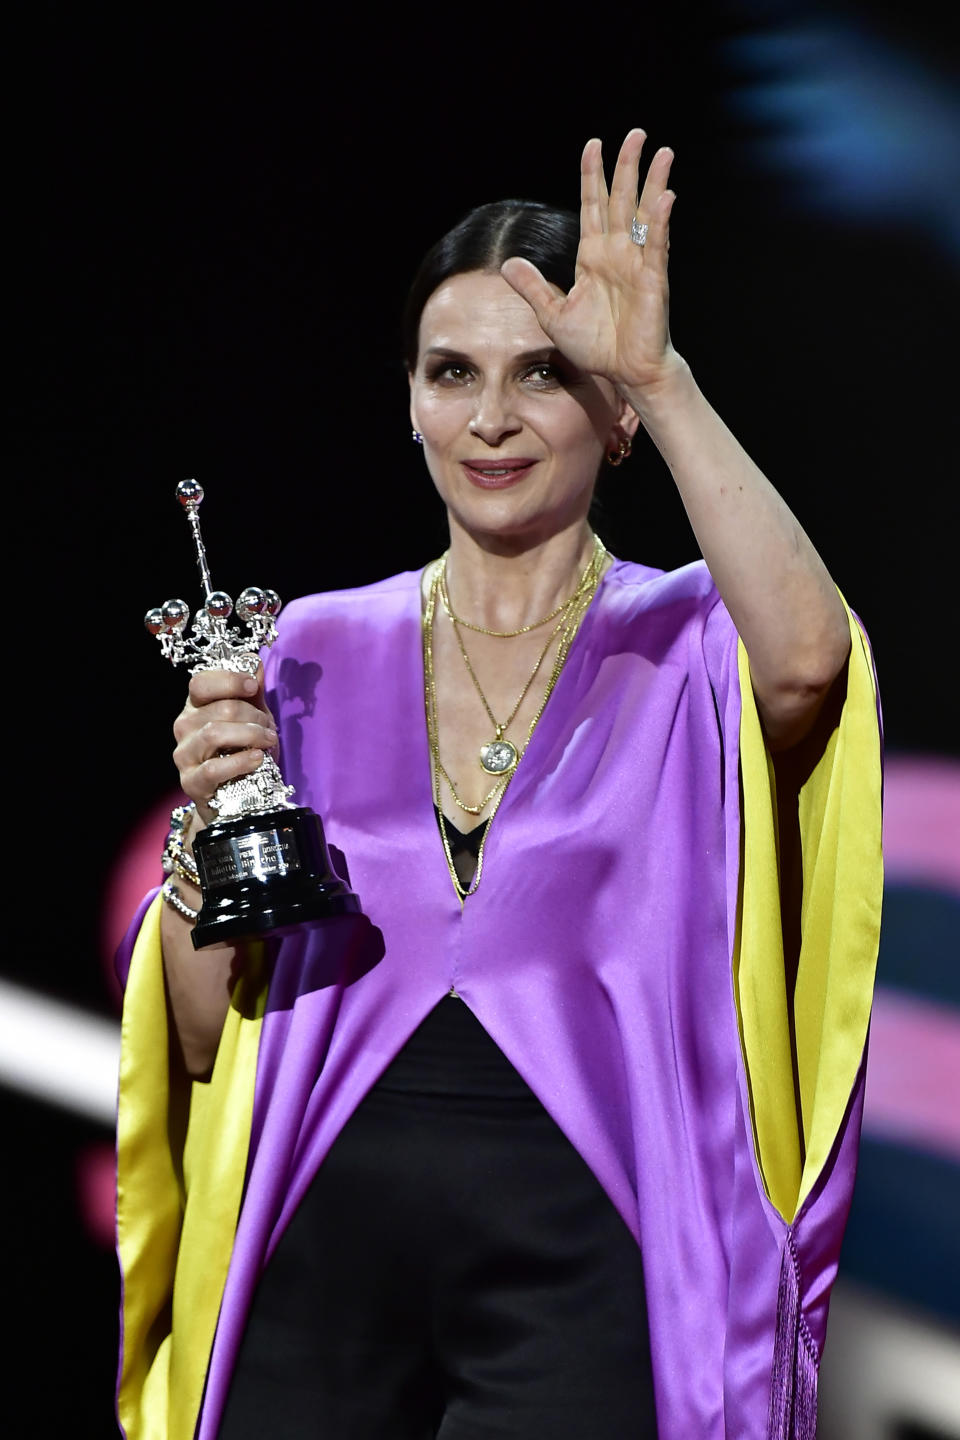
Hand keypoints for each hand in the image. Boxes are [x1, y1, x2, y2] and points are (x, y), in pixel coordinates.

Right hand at [172, 667, 277, 823]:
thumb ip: (252, 694)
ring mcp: (184, 755)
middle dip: (253, 715)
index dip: (228, 680)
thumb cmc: (242, 753)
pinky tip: (257, 759)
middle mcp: (184, 727)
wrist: (237, 798)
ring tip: (268, 742)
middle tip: (270, 728)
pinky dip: (241, 761)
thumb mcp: (252, 720)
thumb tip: (255, 661)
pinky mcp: (190, 782)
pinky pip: (213, 768)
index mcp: (196, 707)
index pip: (200, 682)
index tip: (253, 686)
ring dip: (250, 735)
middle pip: (219, 709)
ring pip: (214, 734)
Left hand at [501, 130, 678, 398]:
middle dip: (627, 166)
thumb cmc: (595, 346)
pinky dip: (660, 221)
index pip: (593, 206)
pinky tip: (664, 197)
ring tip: (661, 151)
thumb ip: (534, 286)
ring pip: (644, 213)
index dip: (592, 175)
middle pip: (622, 199)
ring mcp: (637, 263)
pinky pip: (657, 245)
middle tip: (636, 133)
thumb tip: (508, 262)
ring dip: (652, 182)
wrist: (623, 373)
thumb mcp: (553, 315)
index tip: (593, 144)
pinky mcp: (653, 279)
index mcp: (592, 257)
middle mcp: (617, 253)